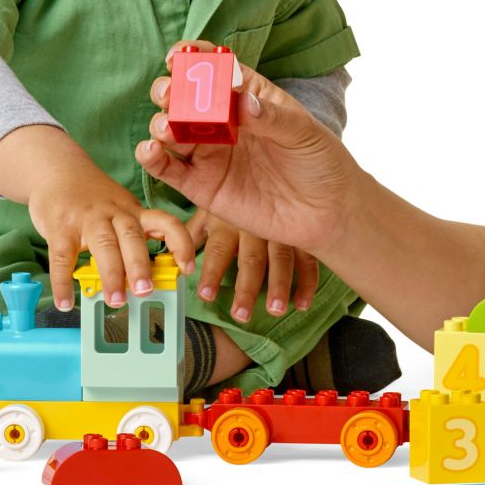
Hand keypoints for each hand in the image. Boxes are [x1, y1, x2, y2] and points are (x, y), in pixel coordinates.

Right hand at [26, 157, 194, 311]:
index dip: (181, 244)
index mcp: (134, 211)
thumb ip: (132, 238)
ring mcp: (87, 219)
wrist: (56, 170)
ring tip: (116, 300)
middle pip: (132, 236)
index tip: (188, 268)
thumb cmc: (92, 199)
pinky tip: (66, 303)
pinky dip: (63, 282)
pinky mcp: (60, 227)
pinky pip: (62, 257)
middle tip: (146, 290)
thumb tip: (146, 278)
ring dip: (111, 274)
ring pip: (103, 244)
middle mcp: (114, 213)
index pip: (166, 222)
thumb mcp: (119, 210)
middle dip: (140, 265)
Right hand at [136, 41, 362, 256]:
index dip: (192, 57)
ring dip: (159, 123)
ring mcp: (208, 153)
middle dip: (169, 90)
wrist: (327, 213)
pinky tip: (150, 150)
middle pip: (183, 97)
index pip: (214, 68)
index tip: (179, 54)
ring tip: (167, 128)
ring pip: (168, 130)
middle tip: (170, 94)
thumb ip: (272, 118)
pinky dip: (151, 158)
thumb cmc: (321, 162)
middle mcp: (221, 121)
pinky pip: (167, 169)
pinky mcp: (200, 185)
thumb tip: (242, 102)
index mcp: (247, 95)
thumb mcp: (304, 133)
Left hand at [188, 208, 319, 320]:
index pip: (219, 250)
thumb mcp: (209, 212)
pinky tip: (302, 303)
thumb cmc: (232, 199)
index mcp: (229, 223)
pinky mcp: (302, 233)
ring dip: (279, 285)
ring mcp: (281, 229)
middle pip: (251, 259)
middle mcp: (255, 227)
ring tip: (275, 309)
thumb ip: (194, 234)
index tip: (206, 296)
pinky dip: (307, 280)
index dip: (212, 273)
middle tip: (241, 314)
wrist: (269, 169)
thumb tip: (176, 258)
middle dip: (246, 288)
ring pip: (282, 259)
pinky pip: (308, 257)